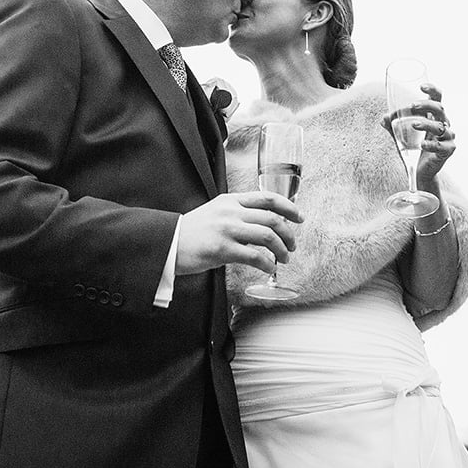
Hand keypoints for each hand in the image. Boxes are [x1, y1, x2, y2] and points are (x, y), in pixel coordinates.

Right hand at [176, 192, 301, 274]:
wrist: (168, 243)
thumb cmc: (193, 232)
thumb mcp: (216, 212)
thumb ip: (238, 214)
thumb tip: (264, 225)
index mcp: (230, 200)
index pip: (267, 198)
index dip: (289, 207)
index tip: (300, 218)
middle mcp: (231, 212)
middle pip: (272, 218)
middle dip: (288, 234)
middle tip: (292, 246)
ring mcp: (226, 229)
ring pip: (267, 236)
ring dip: (281, 249)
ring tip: (284, 258)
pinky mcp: (222, 249)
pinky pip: (254, 256)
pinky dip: (267, 264)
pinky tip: (269, 268)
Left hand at [382, 83, 455, 183]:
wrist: (419, 172)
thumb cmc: (412, 150)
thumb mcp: (400, 136)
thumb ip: (392, 126)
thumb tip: (383, 118)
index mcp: (434, 117)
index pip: (437, 99)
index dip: (432, 90)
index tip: (421, 86)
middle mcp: (443, 124)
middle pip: (439, 108)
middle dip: (426, 105)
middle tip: (412, 105)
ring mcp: (448, 137)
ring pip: (440, 126)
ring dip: (426, 123)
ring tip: (413, 124)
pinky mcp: (448, 151)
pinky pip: (441, 146)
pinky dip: (431, 144)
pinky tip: (422, 145)